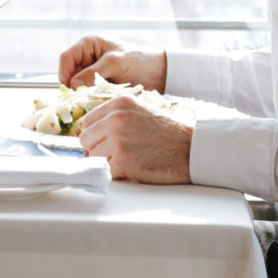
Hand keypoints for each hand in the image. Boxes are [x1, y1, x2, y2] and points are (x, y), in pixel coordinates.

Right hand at [57, 34, 167, 91]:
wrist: (160, 73)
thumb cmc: (138, 61)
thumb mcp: (115, 63)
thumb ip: (93, 73)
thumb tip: (73, 85)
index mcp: (88, 44)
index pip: (66, 58)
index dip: (64, 73)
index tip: (68, 89)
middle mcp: (87, 58)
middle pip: (69, 73)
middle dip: (72, 86)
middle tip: (78, 100)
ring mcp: (92, 72)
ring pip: (77, 85)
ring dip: (81, 94)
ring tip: (88, 102)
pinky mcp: (99, 85)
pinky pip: (87, 93)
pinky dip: (89, 99)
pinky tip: (95, 104)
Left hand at [77, 95, 192, 184]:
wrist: (192, 148)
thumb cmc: (169, 133)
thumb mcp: (140, 112)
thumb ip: (116, 117)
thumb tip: (94, 133)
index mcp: (118, 103)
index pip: (88, 122)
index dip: (95, 136)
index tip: (106, 144)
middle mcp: (115, 118)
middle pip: (85, 139)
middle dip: (97, 150)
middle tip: (117, 156)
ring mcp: (117, 138)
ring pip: (93, 156)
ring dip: (107, 163)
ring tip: (130, 161)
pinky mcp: (122, 160)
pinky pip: (106, 171)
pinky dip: (117, 174)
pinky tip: (134, 169)